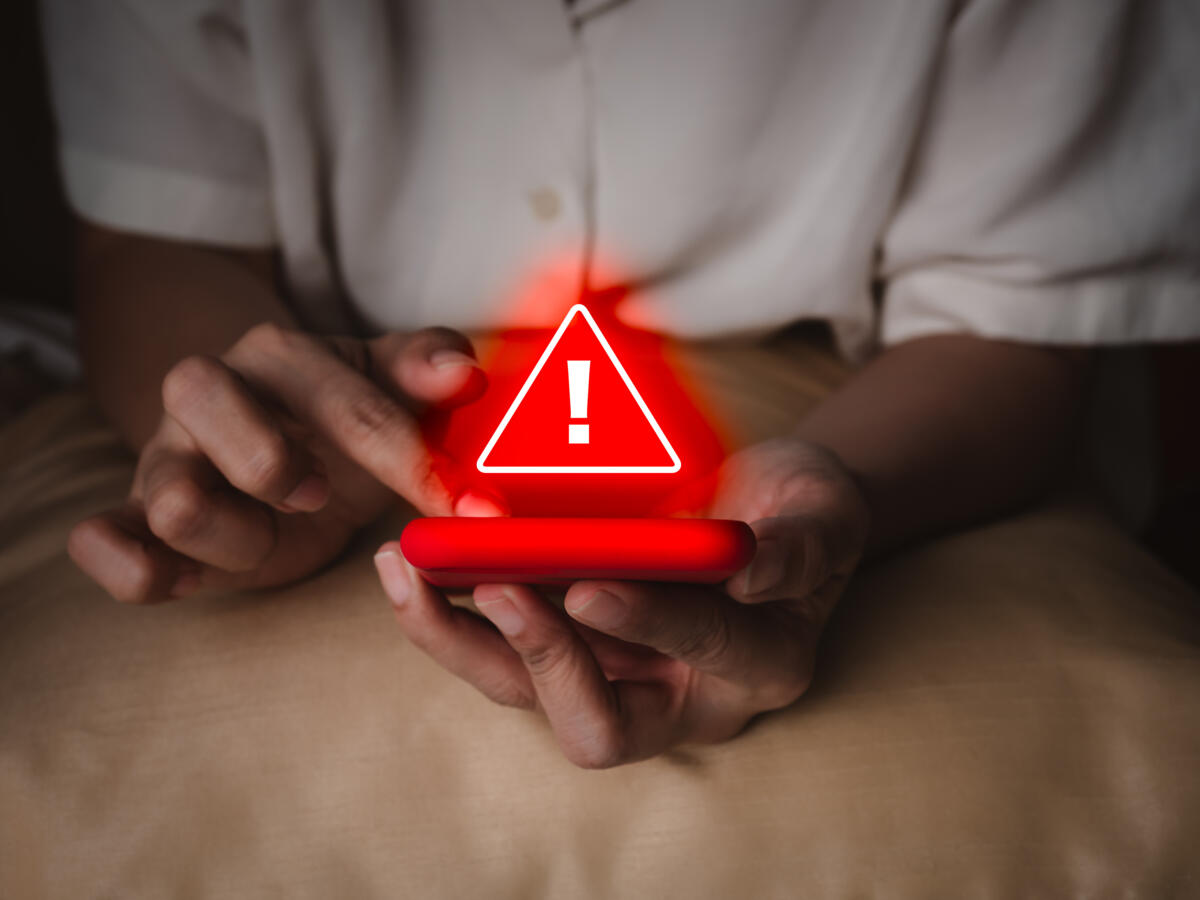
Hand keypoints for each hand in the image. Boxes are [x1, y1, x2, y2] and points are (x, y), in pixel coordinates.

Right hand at [70, 323, 498, 601]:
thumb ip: (427, 366)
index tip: (466, 512)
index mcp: (280, 355)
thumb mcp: (391, 384)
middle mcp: (207, 393)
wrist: (287, 454)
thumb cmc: (346, 419)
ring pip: (171, 499)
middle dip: (275, 465)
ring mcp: (164, 456)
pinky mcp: (137, 516)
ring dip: (238, 538)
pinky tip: (190, 581)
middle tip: (320, 496)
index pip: (347, 403)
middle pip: (202, 401)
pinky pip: (99, 541)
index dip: (411, 462)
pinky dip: (135, 570)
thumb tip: (464, 373)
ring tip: (273, 536)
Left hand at [375, 436, 870, 767]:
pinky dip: (452, 608)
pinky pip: (503, 648)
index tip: (590, 587)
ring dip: (459, 637)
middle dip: (533, 658)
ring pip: (525, 690)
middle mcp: (680, 694)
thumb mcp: (824, 515)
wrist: (771, 509)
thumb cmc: (804, 513)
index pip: (704, 654)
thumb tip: (753, 575)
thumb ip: (803, 544)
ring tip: (406, 566)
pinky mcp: (572, 646)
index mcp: (757, 667)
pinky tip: (412, 559)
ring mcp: (618, 675)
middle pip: (592, 721)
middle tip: (485, 581)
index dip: (650, 624)